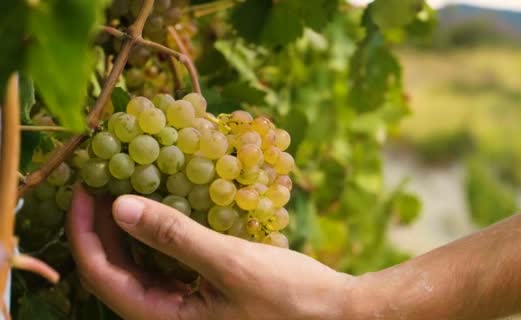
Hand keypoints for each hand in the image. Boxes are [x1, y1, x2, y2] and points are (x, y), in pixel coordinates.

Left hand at [67, 185, 354, 319]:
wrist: (335, 316)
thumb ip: (174, 235)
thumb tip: (119, 206)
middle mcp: (168, 318)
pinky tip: (166, 210)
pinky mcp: (204, 296)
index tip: (84, 187)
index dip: (85, 232)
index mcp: (166, 319)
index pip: (103, 276)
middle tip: (101, 180)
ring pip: (140, 268)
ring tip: (126, 189)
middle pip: (115, 271)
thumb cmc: (289, 297)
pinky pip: (167, 267)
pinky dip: (159, 238)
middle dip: (102, 227)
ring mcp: (186, 308)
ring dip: (129, 231)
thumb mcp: (230, 262)